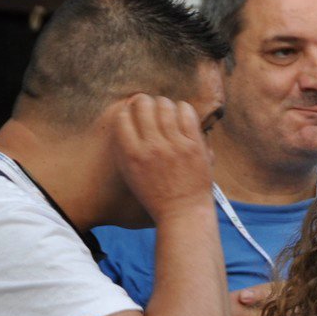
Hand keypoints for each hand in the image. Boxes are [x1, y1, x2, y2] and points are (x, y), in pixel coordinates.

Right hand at [112, 94, 214, 223]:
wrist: (183, 213)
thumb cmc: (155, 196)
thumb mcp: (130, 174)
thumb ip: (125, 147)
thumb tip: (126, 118)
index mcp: (132, 155)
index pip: (122, 117)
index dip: (127, 111)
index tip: (133, 112)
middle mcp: (151, 148)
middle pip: (143, 106)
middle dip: (144, 102)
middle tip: (149, 106)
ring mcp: (174, 146)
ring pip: (165, 106)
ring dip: (164, 104)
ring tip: (165, 108)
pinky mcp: (194, 146)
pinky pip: (187, 114)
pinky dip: (183, 108)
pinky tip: (181, 112)